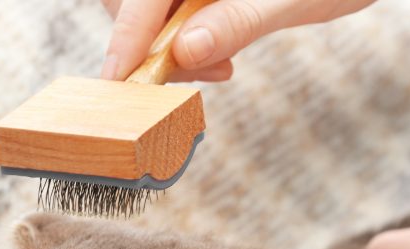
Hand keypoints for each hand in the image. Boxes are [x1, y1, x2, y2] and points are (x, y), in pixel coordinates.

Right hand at [100, 0, 376, 81]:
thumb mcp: (292, 0)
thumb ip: (237, 22)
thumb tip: (185, 51)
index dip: (127, 37)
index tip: (117, 81)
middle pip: (132, 0)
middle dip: (149, 44)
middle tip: (199, 75)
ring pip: (147, 9)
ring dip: (167, 46)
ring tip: (218, 67)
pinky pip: (170, 11)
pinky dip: (183, 39)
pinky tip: (217, 54)